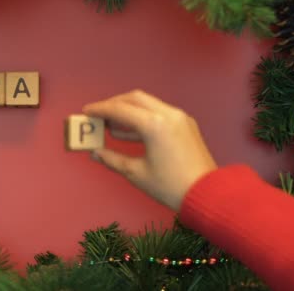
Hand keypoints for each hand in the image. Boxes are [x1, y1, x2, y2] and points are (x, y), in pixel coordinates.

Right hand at [83, 90, 216, 210]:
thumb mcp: (136, 173)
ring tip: (110, 125)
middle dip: (114, 105)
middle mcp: (167, 114)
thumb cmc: (170, 186)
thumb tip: (95, 153)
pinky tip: (129, 132)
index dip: (100, 110)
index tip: (86, 112)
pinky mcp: (186, 125)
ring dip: (128, 111)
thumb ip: (112, 159)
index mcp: (154, 124)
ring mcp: (179, 117)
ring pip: (147, 104)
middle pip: (134, 99)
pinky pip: (159, 113)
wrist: (207, 194)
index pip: (120, 109)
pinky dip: (142, 118)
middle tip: (99, 116)